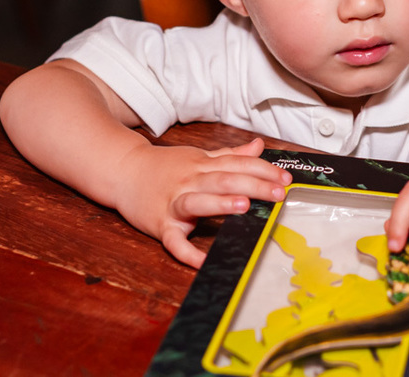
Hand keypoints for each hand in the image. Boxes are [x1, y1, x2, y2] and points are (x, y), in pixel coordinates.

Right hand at [116, 137, 289, 266]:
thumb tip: (258, 146)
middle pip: (224, 180)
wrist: (123, 171)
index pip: (238, 164)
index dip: (263, 170)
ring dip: (220, 204)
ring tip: (244, 206)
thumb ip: (230, 154)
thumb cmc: (166, 167)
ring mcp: (174, 203)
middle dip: (253, 185)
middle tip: (278, 194)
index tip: (285, 180)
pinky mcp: (160, 225)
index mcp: (203, 165)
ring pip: (198, 202)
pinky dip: (186, 252)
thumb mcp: (198, 156)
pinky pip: (174, 240)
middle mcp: (190, 181)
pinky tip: (202, 261)